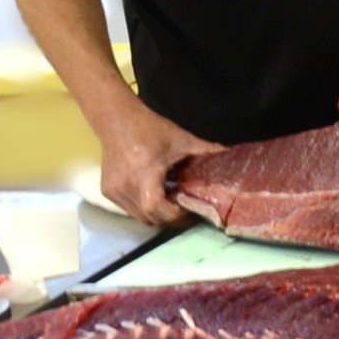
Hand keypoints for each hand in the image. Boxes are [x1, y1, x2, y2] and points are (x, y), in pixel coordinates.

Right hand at [99, 106, 217, 226]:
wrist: (116, 120)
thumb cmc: (150, 128)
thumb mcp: (181, 139)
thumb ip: (206, 150)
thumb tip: (231, 155)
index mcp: (144, 173)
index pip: (158, 209)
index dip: (176, 216)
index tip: (191, 211)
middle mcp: (125, 186)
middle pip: (150, 218)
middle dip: (170, 218)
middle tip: (186, 209)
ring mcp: (113, 191)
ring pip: (139, 217)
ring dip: (157, 214)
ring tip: (172, 200)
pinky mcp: (107, 192)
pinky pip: (129, 209)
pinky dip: (144, 207)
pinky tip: (155, 193)